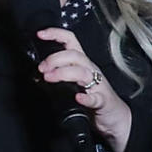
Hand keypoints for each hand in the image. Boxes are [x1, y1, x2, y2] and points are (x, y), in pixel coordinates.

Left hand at [36, 28, 132, 151]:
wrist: (115, 117)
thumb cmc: (93, 97)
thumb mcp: (73, 83)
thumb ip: (58, 77)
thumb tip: (36, 76)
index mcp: (82, 63)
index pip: (70, 41)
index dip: (55, 34)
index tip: (40, 34)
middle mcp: (90, 70)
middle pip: (74, 55)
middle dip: (54, 59)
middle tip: (42, 69)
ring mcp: (98, 86)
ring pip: (82, 72)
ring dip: (64, 73)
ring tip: (50, 78)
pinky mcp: (104, 102)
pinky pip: (96, 98)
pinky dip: (87, 98)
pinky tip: (79, 98)